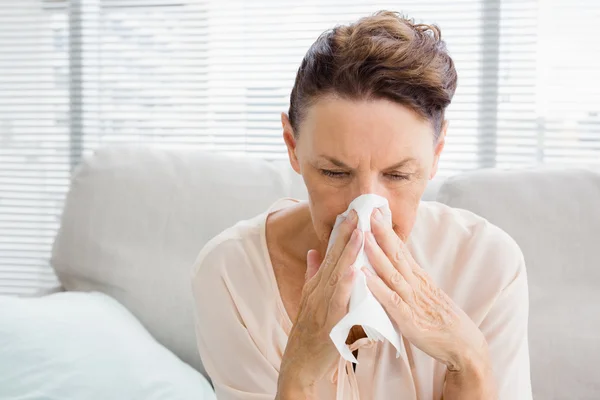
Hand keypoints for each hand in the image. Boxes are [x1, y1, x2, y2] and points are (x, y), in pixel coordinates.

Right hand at [278, 210, 360, 392]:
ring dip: (348, 253)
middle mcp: (318, 290)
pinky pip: (339, 301)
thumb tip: (313, 252)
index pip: (331, 254)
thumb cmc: (309, 333)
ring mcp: (322, 305)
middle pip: (334, 258)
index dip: (342, 233)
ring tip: (359, 232)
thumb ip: (312, 275)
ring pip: (337, 274)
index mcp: (317, 284)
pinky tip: (354, 270)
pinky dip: (346, 285)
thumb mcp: (309, 299)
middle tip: (357, 211)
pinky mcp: (328, 322)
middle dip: (346, 234)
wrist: (299, 363)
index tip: (352, 213)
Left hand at [362, 208, 489, 372]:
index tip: (376, 213)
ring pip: (392, 273)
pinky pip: (391, 301)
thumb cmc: (441, 320)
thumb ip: (410, 281)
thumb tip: (395, 266)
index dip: (388, 232)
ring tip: (363, 237)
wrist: (464, 345)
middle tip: (367, 213)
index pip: (401, 250)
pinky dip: (377, 288)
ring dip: (376, 254)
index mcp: (419, 278)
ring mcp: (413, 301)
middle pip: (397, 254)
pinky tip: (364, 277)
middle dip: (381, 234)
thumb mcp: (426, 294)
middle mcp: (416, 284)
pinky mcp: (409, 319)